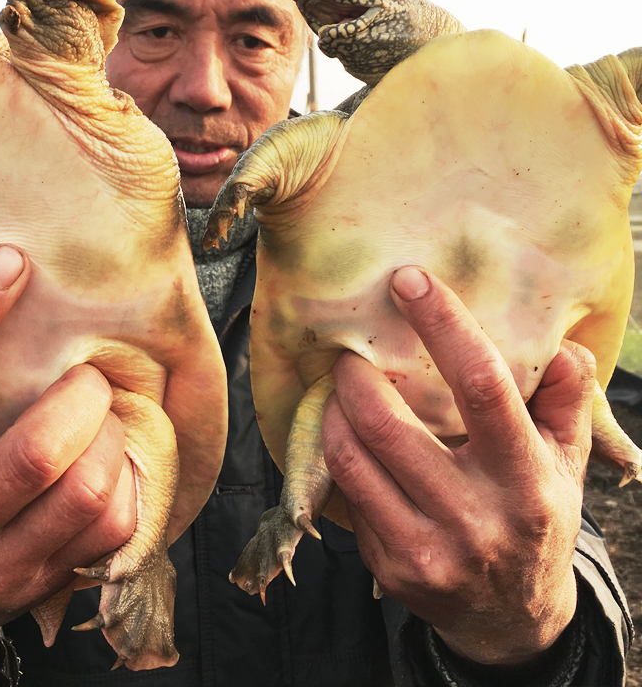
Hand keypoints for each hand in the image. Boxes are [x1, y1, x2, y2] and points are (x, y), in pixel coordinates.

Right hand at [0, 246, 135, 686]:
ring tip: (99, 417)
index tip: (9, 262)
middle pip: (37, 452)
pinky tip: (107, 463)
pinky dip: (126, 483)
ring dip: (110, 437)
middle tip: (87, 375)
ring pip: (86, 492)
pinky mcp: (38, 586)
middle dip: (81, 396)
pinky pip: (110, 529)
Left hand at [323, 266, 591, 664]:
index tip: (408, 281)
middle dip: (356, 374)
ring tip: (343, 391)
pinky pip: (347, 493)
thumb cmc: (536, 520)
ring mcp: (424, 548)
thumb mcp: (564, 463)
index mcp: (524, 479)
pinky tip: (351, 441)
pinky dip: (342, 454)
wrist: (510, 619)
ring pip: (351, 455)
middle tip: (353, 355)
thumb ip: (565, 403)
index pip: (481, 385)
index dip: (442, 324)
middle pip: (388, 422)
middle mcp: (473, 516)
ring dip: (335, 410)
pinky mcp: (388, 566)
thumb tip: (562, 348)